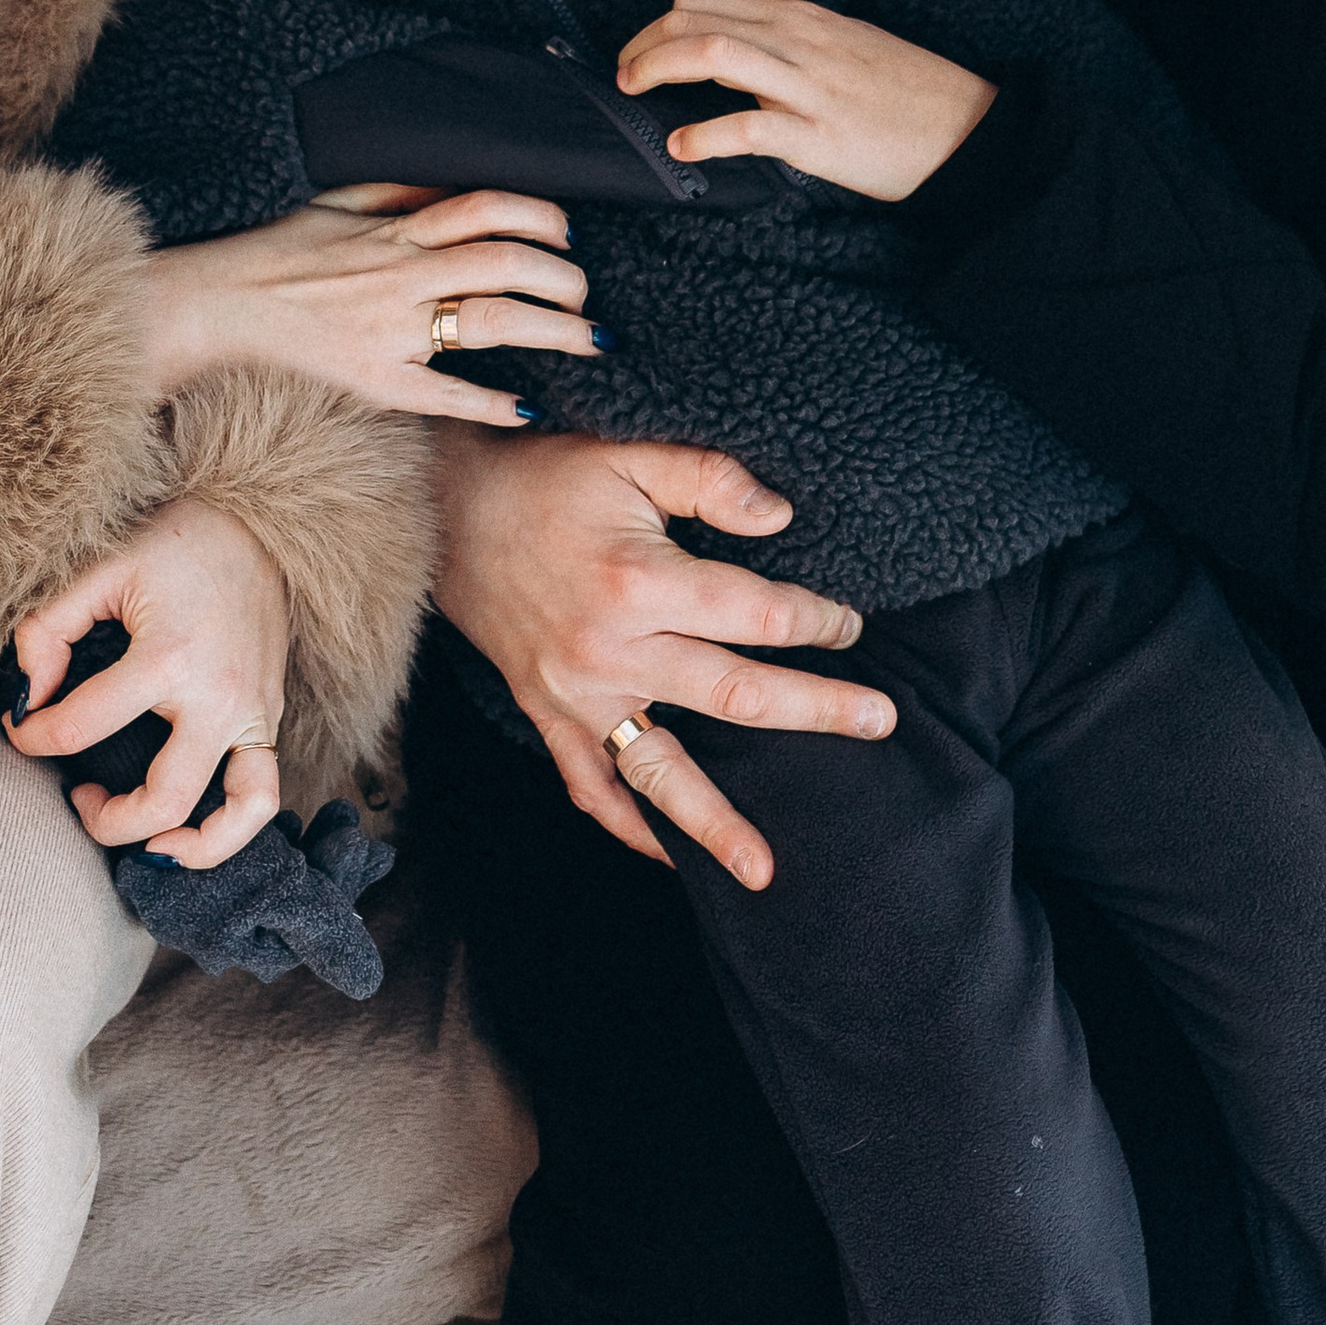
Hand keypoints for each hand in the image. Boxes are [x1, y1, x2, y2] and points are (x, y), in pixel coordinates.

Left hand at [6, 498, 289, 869]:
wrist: (260, 522)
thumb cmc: (175, 542)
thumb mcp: (100, 569)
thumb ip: (46, 630)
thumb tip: (27, 697)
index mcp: (165, 657)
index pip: (77, 728)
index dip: (30, 737)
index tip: (19, 728)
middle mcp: (217, 696)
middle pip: (162, 799)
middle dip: (104, 820)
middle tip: (77, 797)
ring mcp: (253, 712)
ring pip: (237, 815)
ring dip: (189, 846)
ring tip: (149, 845)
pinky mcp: (270, 716)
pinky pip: (263, 792)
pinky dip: (232, 825)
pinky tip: (191, 825)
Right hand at [141, 184, 600, 426]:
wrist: (221, 304)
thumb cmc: (279, 252)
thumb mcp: (337, 203)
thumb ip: (399, 192)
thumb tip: (454, 184)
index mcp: (396, 230)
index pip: (487, 209)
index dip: (540, 217)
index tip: (567, 235)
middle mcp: (401, 274)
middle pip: (505, 264)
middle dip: (562, 278)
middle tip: (588, 296)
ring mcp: (391, 329)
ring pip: (489, 322)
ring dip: (552, 331)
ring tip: (590, 341)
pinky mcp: (376, 380)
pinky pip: (444, 393)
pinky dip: (491, 403)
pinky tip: (528, 409)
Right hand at [434, 424, 893, 890]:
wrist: (445, 507)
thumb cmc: (544, 474)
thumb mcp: (629, 453)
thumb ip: (711, 480)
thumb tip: (783, 516)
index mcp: (639, 580)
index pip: (756, 613)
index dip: (814, 619)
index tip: (848, 623)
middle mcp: (611, 650)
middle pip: (735, 694)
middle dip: (816, 710)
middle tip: (881, 722)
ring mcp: (576, 693)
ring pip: (660, 770)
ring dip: (715, 823)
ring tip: (766, 871)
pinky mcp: (547, 713)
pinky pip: (589, 784)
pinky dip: (627, 825)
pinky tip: (667, 854)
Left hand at [615, 0, 997, 202]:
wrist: (967, 129)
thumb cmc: (907, 92)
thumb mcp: (847, 44)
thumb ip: (793, 43)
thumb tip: (743, 53)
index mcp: (801, 17)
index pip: (704, 0)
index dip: (655, 24)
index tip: (637, 51)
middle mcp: (797, 40)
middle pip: (694, 20)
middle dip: (642, 45)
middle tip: (623, 77)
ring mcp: (807, 86)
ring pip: (712, 54)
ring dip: (657, 70)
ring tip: (635, 94)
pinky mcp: (818, 135)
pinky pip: (747, 127)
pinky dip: (703, 135)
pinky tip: (681, 146)